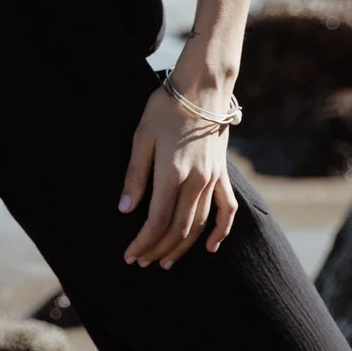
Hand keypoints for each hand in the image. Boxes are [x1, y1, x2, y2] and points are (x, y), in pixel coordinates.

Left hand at [117, 84, 237, 268]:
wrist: (202, 88)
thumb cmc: (165, 109)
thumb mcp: (141, 137)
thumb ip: (135, 176)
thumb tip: (125, 210)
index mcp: (171, 174)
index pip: (157, 221)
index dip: (143, 242)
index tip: (130, 255)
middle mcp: (195, 182)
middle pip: (178, 229)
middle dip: (158, 249)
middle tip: (142, 261)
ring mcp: (212, 180)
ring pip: (199, 225)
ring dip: (182, 247)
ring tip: (165, 262)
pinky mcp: (222, 174)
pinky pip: (227, 209)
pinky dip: (221, 231)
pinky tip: (211, 247)